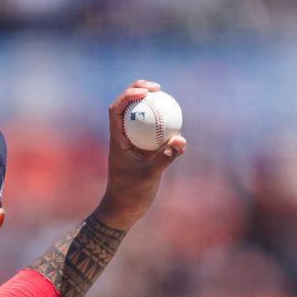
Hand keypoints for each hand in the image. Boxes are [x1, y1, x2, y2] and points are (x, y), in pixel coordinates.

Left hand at [95, 79, 186, 229]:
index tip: (146, 92)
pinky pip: (151, 130)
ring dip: (149, 104)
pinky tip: (177, 120)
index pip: (116, 110)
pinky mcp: (142, 150)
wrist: (124, 209)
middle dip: (138, 91)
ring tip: (165, 94)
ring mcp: (132, 143)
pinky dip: (161, 122)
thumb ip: (165, 157)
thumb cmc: (131, 193)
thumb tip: (181, 139)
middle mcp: (122, 138)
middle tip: (157, 87)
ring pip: (138, 117)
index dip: (128, 95)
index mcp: (117, 140)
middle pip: (125, 107)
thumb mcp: (149, 176)